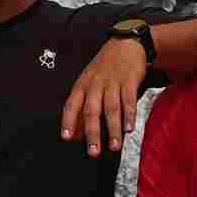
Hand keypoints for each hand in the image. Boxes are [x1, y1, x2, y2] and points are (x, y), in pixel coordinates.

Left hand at [60, 36, 150, 155]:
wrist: (126, 43)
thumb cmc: (104, 68)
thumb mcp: (88, 82)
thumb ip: (82, 106)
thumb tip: (75, 134)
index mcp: (82, 85)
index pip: (71, 105)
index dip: (69, 122)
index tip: (67, 138)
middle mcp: (95, 84)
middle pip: (91, 111)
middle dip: (92, 133)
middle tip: (93, 152)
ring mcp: (112, 82)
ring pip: (111, 108)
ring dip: (113, 129)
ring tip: (114, 147)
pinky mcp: (129, 80)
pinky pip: (128, 100)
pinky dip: (129, 115)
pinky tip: (130, 128)